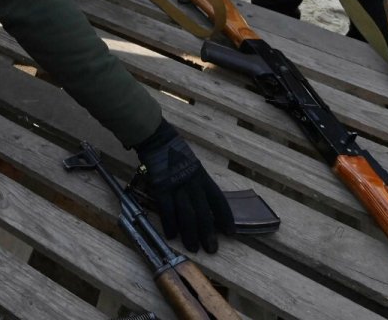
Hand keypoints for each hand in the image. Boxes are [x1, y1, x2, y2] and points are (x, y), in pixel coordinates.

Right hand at [133, 119, 232, 252]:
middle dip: (209, 232)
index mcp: (202, 175)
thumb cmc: (174, 150)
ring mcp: (177, 185)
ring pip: (188, 213)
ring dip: (191, 233)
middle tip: (212, 249)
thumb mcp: (192, 163)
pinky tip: (172, 235)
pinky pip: (167, 209)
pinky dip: (170, 223)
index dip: (225, 217)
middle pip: (204, 211)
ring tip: (193, 247)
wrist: (156, 137)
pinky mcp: (161, 186)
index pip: (218, 200)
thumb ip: (197, 181)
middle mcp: (193, 182)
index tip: (231, 233)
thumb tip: (202, 201)